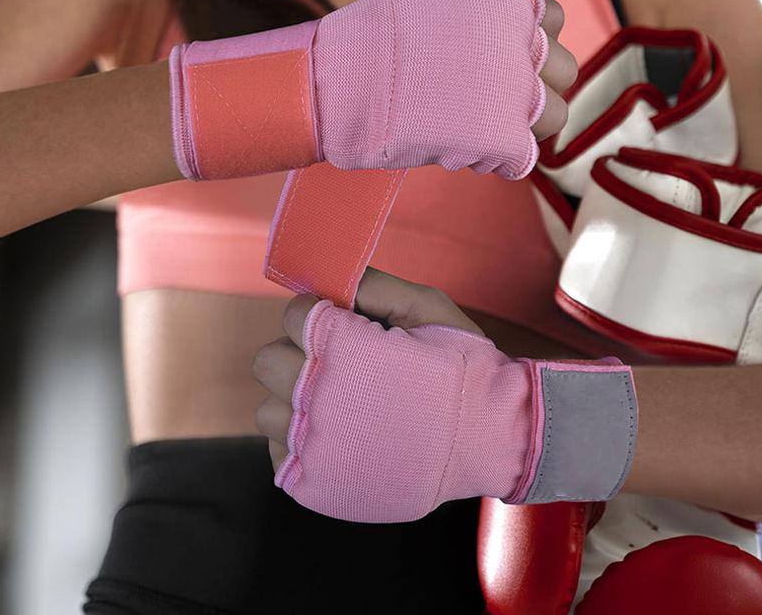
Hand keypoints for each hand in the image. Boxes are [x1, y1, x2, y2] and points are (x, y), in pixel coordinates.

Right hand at [172, 0, 576, 180]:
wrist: (340, 81)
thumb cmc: (373, 34)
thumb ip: (479, 3)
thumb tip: (507, 18)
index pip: (554, 22)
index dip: (529, 42)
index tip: (502, 56)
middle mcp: (521, 40)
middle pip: (564, 69)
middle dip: (533, 83)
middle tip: (494, 95)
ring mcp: (515, 91)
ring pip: (557, 116)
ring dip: (526, 124)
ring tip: (486, 126)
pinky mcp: (501, 138)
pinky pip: (524, 156)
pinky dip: (500, 158)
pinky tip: (467, 150)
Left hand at [252, 266, 635, 522]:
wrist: (493, 436)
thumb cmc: (462, 367)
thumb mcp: (426, 306)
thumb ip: (373, 285)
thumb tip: (332, 276)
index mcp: (344, 347)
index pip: (293, 315)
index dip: (319, 315)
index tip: (344, 325)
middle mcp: (321, 395)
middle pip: (269, 362)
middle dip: (300, 355)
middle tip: (340, 365)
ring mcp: (317, 446)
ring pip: (268, 412)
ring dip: (297, 403)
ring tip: (342, 405)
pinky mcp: (319, 485)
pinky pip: (279, 456)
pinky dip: (301, 445)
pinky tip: (339, 436)